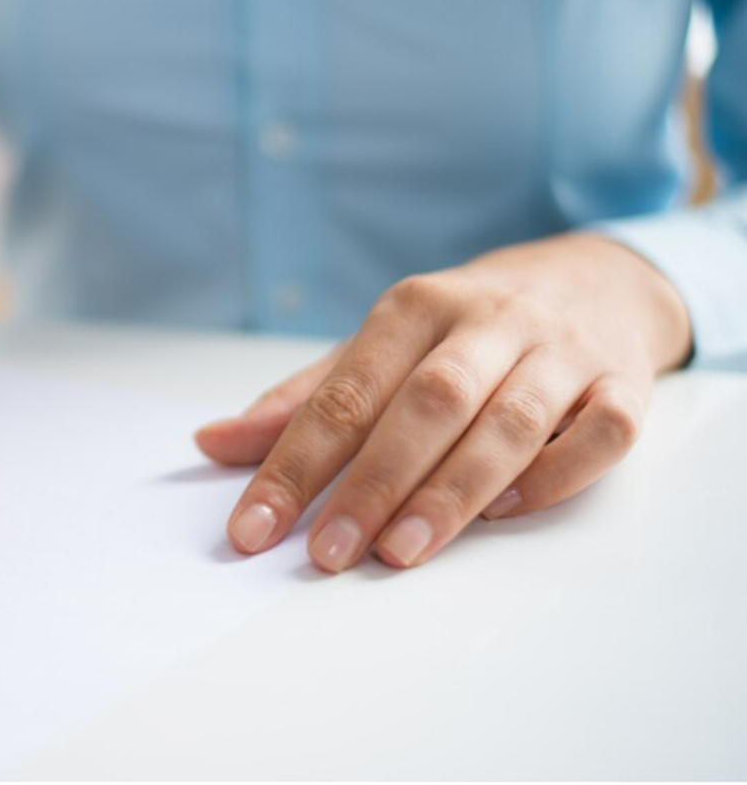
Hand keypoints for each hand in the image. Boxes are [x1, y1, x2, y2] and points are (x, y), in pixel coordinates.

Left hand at [196, 233, 691, 571]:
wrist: (590, 279)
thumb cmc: (462, 329)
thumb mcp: (378, 348)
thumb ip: (303, 402)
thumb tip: (209, 443)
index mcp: (414, 307)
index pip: (344, 393)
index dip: (294, 463)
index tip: (254, 528)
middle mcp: (488, 320)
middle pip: (429, 403)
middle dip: (374, 482)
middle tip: (330, 552)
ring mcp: (561, 351)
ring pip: (510, 421)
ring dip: (454, 491)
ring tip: (401, 550)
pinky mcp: (623, 384)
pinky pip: (601, 432)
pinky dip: (556, 474)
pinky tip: (508, 514)